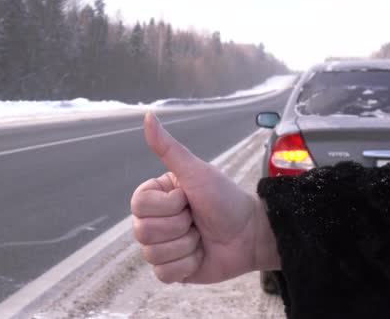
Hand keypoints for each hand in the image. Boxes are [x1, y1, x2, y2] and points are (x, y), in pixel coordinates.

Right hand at [131, 113, 279, 283]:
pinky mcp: (172, 270)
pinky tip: (199, 255)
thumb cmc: (225, 198)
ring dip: (185, 246)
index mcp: (156, 197)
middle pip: (143, 232)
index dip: (167, 205)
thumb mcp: (196, 171)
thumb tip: (147, 116)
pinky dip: (186, 265)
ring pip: (152, 254)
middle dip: (179, 226)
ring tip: (200, 237)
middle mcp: (154, 221)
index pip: (139, 205)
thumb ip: (168, 148)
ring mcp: (162, 246)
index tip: (188, 198)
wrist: (250, 233)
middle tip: (196, 219)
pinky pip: (163, 274)